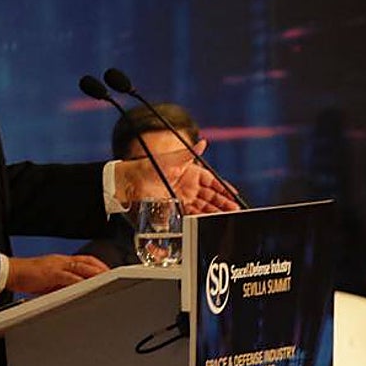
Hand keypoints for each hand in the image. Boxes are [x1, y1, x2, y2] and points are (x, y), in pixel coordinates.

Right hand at [6, 254, 108, 294]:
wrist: (11, 272)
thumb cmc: (27, 276)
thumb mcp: (49, 280)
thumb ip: (61, 283)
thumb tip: (73, 290)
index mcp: (61, 261)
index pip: (84, 260)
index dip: (97, 265)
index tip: (107, 272)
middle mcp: (61, 261)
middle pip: (87, 261)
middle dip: (100, 267)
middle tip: (112, 275)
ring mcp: (57, 266)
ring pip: (81, 267)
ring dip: (94, 273)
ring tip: (105, 279)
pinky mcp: (51, 273)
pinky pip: (69, 277)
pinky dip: (79, 281)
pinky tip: (86, 286)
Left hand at [118, 140, 239, 213]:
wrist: (130, 183)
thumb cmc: (149, 167)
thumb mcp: (170, 160)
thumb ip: (188, 154)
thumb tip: (202, 142)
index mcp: (191, 174)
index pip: (212, 182)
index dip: (223, 188)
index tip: (233, 194)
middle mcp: (189, 187)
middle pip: (211, 197)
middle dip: (223, 203)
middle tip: (234, 210)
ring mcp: (183, 199)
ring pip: (203, 207)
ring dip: (215, 213)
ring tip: (226, 218)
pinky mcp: (175, 209)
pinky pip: (191, 215)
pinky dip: (201, 219)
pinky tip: (209, 223)